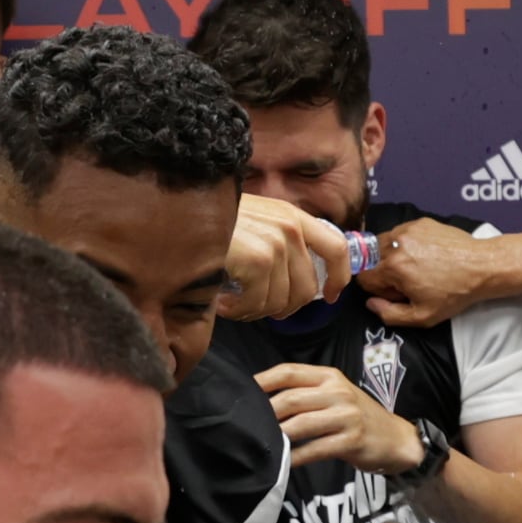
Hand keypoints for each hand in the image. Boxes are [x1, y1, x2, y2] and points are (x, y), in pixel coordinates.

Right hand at [218, 193, 347, 322]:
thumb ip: (280, 239)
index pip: (337, 247)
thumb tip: (296, 278)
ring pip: (281, 301)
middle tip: (259, 308)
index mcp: (293, 216)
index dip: (339, 277)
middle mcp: (290, 228)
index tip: (329, 296)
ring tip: (235, 303)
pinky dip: (239, 311)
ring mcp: (276, 244)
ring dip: (256, 311)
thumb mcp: (256, 219)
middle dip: (285, 307)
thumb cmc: (214, 220)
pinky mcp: (258, 261)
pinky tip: (223, 302)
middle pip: (307, 288)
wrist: (183, 211)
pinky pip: (258, 303)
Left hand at [258, 361, 422, 475]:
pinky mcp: (351, 440)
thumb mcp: (336, 395)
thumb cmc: (357, 416)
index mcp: (330, 376)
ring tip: (261, 443)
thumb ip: (306, 393)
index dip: (262, 380)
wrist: (395, 438)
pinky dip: (295, 457)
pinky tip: (283, 462)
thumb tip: (263, 401)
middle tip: (246, 426)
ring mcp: (346, 416)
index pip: (289, 372)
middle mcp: (338, 392)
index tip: (242, 392)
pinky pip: (315, 449)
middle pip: (291, 398)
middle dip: (265, 413)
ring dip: (278, 435)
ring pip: (301, 424)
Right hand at [364, 217, 511, 325]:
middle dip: (382, 271)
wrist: (481, 267)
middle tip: (407, 281)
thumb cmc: (454, 293)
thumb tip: (371, 303)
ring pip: (383, 244)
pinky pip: (401, 234)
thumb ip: (390, 314)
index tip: (396, 292)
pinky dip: (406, 244)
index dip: (377, 289)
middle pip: (369, 259)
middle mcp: (395, 244)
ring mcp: (408, 230)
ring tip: (416, 267)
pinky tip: (425, 255)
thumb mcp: (422, 316)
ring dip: (392, 256)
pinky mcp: (420, 223)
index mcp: (392, 267)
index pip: (363, 277)